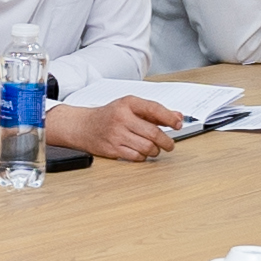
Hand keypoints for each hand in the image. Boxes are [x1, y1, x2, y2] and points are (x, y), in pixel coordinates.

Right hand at [48, 96, 180, 161]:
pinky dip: (143, 157)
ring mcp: (116, 134)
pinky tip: (142, 153)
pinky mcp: (112, 149)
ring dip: (155, 150)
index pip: (154, 109)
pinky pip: (136, 157)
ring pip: (147, 147)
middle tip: (169, 144)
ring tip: (154, 148)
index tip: (178, 124)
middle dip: (166, 141)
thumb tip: (177, 117)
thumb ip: (154, 112)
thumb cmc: (109, 116)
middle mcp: (122, 118)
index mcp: (128, 104)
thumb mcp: (130, 107)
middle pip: (153, 133)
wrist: (82, 126)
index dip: (170, 118)